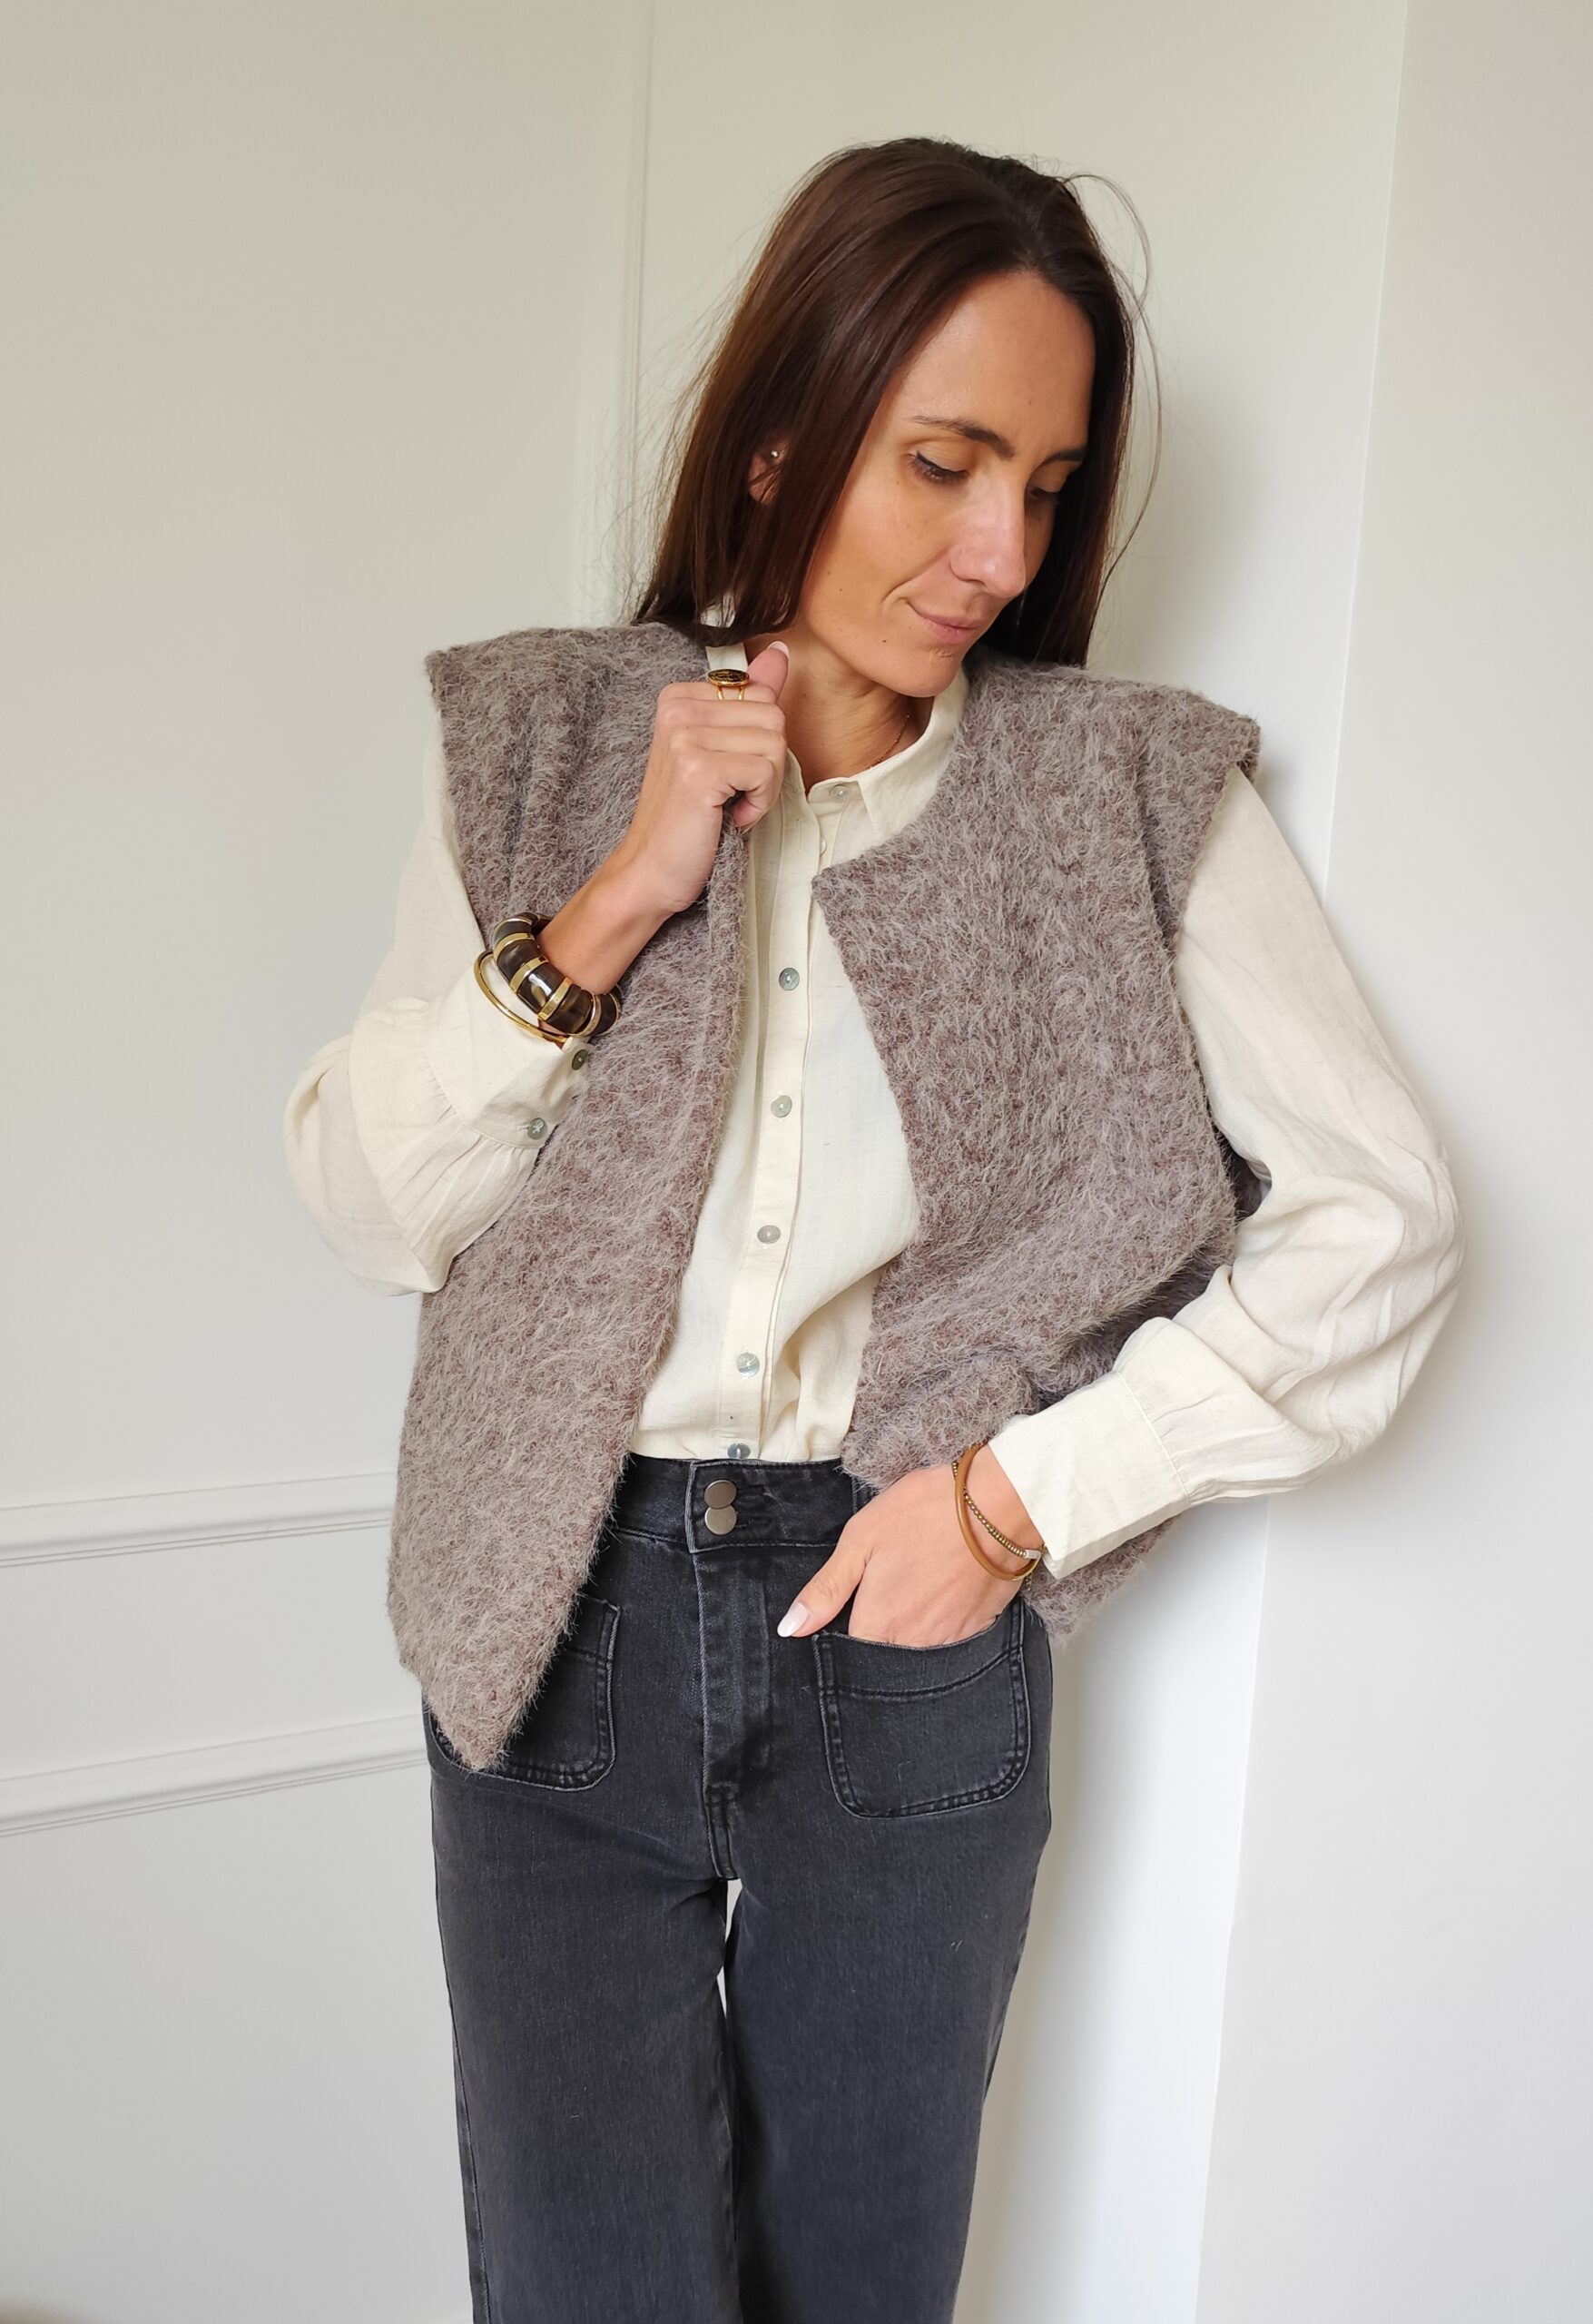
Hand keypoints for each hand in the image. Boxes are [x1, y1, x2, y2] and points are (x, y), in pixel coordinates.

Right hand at [604, 639, 791, 920]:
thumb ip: (750, 699)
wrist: (651, 871)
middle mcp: (678, 707)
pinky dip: (758, 804)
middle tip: (733, 795)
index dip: (759, 744)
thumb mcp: (722, 750)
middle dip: (768, 764)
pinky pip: (765, 772)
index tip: (728, 774)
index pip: (762, 696)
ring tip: (729, 806)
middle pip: (773, 715)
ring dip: (765, 788)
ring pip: (774, 743)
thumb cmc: (688, 818)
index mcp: (680, 696)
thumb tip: (781, 652)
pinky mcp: (697, 768)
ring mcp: (685, 736)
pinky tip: (729, 818)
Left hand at [775, 1448, 1043, 1645]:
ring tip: (911, 1590)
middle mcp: (912, 1645)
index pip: (848, 1654)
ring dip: (907, 1632)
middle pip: (882, 1657)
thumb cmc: (925, 1513)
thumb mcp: (861, 1539)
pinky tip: (937, 1593)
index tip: (846, 1611)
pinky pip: (947, 1642)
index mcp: (878, 1624)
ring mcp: (949, 1640)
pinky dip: (938, 1625)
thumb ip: (826, 1589)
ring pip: (914, 1652)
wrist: (998, 1505)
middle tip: (883, 1592)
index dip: (841, 1634)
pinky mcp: (977, 1630)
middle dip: (875, 1635)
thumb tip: (790, 1628)